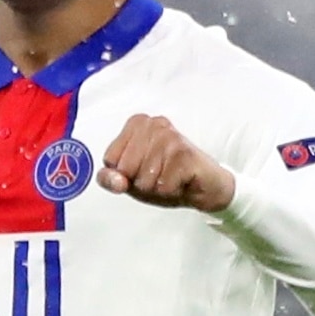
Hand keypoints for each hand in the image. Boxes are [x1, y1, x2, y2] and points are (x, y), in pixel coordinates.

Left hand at [97, 114, 235, 212]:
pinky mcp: (184, 153)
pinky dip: (170, 191)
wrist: (204, 186)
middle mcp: (153, 124)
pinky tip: (181, 181)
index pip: (110, 159)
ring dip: (157, 188)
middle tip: (159, 176)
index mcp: (137, 124)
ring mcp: (170, 137)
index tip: (142, 170)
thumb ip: (111, 179)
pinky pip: (162, 186)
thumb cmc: (167, 177)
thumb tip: (114, 180)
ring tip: (170, 178)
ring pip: (144, 179)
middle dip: (140, 182)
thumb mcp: (131, 180)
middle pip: (126, 169)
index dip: (124, 175)